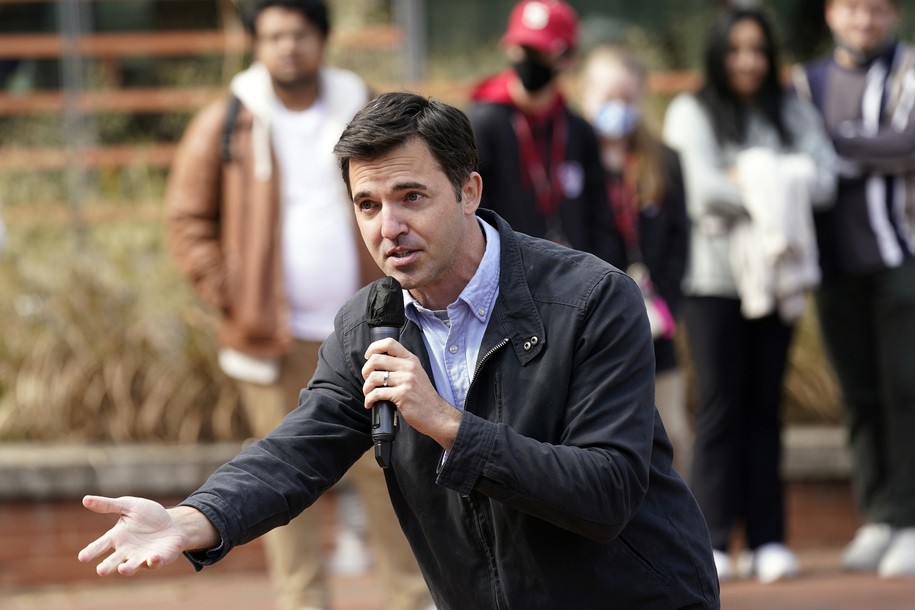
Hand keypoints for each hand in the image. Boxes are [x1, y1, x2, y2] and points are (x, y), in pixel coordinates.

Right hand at [77, 495, 195, 575]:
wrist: (173, 523)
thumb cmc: (148, 516)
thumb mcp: (129, 506)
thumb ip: (108, 505)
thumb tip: (85, 499)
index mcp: (117, 537)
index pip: (101, 545)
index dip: (92, 551)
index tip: (82, 557)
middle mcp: (127, 551)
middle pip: (114, 561)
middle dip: (107, 566)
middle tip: (101, 571)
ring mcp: (141, 557)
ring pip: (132, 566)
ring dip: (127, 568)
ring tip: (122, 569)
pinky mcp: (158, 559)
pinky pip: (154, 563)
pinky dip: (153, 561)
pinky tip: (152, 557)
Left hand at [363, 337, 461, 449]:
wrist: (436, 414)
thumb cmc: (423, 396)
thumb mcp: (416, 373)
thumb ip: (402, 366)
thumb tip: (378, 364)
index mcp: (411, 360)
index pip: (389, 343)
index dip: (373, 347)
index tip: (368, 357)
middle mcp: (408, 367)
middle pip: (376, 359)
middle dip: (365, 371)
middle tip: (368, 380)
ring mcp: (405, 381)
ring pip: (373, 377)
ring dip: (366, 387)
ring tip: (369, 394)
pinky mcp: (402, 395)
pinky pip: (377, 393)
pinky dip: (369, 399)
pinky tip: (370, 403)